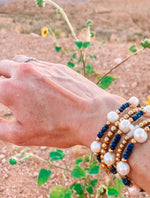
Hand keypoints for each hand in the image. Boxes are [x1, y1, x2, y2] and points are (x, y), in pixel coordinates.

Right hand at [0, 56, 124, 147]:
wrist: (92, 115)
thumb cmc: (58, 128)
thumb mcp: (21, 135)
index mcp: (10, 89)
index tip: (3, 103)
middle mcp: (24, 72)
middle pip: (0, 67)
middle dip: (0, 79)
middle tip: (5, 91)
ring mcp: (42, 66)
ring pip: (19, 61)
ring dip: (14, 70)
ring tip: (19, 85)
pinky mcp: (57, 66)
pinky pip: (38, 64)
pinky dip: (33, 71)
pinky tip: (40, 84)